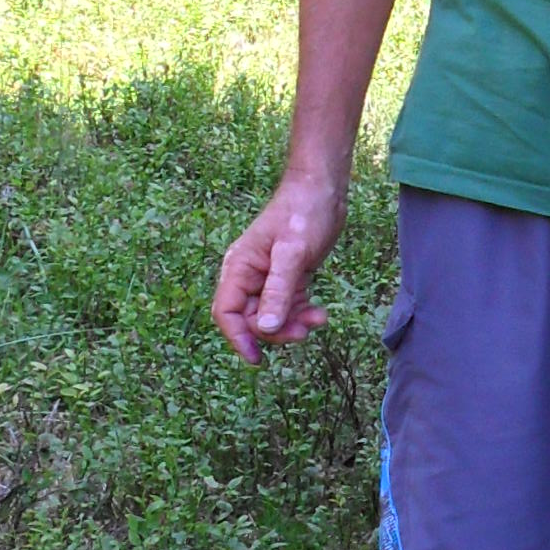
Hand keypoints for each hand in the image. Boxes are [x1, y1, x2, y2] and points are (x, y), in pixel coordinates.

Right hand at [212, 176, 346, 360]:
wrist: (323, 191)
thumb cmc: (303, 214)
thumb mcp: (293, 254)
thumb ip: (278, 290)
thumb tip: (263, 327)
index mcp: (239, 268)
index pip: (226, 312)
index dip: (237, 338)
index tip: (256, 359)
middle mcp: (249, 276)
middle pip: (250, 319)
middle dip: (274, 331)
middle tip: (302, 333)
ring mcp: (268, 278)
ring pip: (271, 316)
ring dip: (292, 324)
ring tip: (318, 320)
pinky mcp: (288, 278)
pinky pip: (288, 307)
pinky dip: (302, 314)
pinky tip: (320, 313)